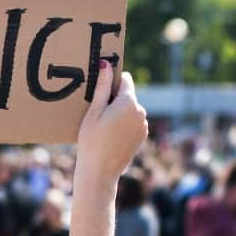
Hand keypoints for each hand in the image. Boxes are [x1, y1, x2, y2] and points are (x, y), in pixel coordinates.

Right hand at [76, 63, 147, 185]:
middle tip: (96, 113)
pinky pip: (133, 122)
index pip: (125, 79)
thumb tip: (106, 64)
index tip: (99, 90)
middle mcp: (141, 111)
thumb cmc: (92, 140)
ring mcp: (143, 125)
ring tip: (102, 127)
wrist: (100, 171)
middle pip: (127, 95)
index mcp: (129, 102)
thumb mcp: (94, 112)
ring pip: (130, 110)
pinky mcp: (142, 136)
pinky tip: (110, 135)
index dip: (111, 81)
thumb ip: (102, 87)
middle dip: (114, 99)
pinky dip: (123, 124)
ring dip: (119, 112)